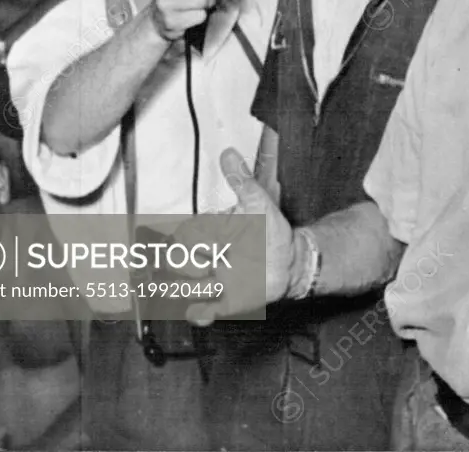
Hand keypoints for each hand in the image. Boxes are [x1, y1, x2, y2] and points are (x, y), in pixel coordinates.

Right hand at [186, 147, 296, 325]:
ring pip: (183, 289)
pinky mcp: (225, 300)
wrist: (292, 260)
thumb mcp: (258, 203)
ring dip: (189, 290)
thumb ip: (241, 181)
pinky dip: (199, 313)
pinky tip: (204, 311)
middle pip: (176, 264)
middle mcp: (206, 257)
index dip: (185, 241)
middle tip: (206, 267)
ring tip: (210, 286)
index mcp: (210, 232)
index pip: (183, 236)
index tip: (194, 243)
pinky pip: (203, 311)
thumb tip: (229, 153)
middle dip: (184, 267)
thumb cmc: (271, 229)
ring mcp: (213, 280)